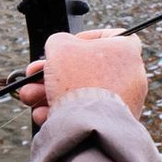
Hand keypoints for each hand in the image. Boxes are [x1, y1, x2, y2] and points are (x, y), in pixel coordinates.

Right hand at [18, 28, 146, 123]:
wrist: (88, 124)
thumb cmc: (77, 78)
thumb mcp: (59, 46)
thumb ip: (59, 41)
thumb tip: (60, 48)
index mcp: (126, 51)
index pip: (107, 36)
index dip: (82, 39)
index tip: (65, 48)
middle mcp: (131, 76)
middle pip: (86, 69)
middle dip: (53, 73)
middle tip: (34, 76)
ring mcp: (125, 102)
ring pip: (81, 92)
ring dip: (51, 93)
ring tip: (30, 98)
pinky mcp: (114, 124)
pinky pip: (86, 113)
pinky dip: (64, 112)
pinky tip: (44, 115)